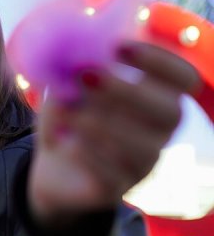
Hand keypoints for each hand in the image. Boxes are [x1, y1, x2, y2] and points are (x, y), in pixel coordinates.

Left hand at [29, 40, 200, 227]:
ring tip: (66, 112)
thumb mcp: (65, 89)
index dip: (161, 59)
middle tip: (88, 75)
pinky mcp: (117, 190)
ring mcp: (142, 164)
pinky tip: (65, 142)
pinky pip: (114, 175)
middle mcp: (158, 133)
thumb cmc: (67, 120)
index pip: (183, 78)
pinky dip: (88, 154)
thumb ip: (73, 71)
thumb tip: (71, 52)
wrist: (50, 169)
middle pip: (172, 112)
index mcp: (155, 99)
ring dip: (101, 124)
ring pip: (143, 147)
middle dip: (130, 90)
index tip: (119, 46)